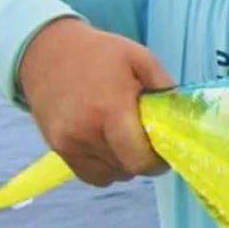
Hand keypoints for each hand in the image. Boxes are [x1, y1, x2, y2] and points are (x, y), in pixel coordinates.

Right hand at [17, 17, 173, 186]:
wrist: (46, 51)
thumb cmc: (99, 53)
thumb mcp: (139, 58)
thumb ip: (164, 87)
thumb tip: (182, 116)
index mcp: (110, 109)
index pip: (139, 159)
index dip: (158, 163)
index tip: (165, 152)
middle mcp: (86, 131)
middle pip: (128, 168)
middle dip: (144, 160)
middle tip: (148, 141)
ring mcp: (68, 143)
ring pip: (111, 175)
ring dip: (125, 165)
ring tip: (126, 138)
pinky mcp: (57, 148)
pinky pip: (91, 176)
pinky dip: (106, 168)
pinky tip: (109, 146)